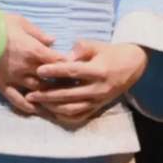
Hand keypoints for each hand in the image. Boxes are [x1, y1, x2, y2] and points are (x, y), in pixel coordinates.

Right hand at [0, 14, 69, 116]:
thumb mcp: (22, 22)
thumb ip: (39, 34)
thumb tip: (54, 41)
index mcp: (35, 51)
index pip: (60, 63)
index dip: (70, 66)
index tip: (76, 69)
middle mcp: (28, 68)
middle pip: (51, 81)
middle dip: (63, 85)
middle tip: (72, 88)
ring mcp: (15, 79)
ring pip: (37, 92)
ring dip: (49, 97)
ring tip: (59, 102)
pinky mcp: (3, 86)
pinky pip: (17, 100)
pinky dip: (28, 106)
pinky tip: (35, 110)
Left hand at [24, 39, 149, 127]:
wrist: (132, 66)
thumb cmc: (111, 53)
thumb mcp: (97, 45)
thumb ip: (81, 48)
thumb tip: (65, 56)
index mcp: (98, 71)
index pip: (73, 72)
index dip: (55, 71)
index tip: (39, 70)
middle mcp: (98, 89)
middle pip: (69, 95)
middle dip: (48, 95)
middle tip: (30, 93)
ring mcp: (98, 101)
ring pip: (72, 109)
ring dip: (53, 108)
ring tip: (37, 103)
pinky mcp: (97, 108)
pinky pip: (79, 116)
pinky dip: (63, 116)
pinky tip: (50, 111)